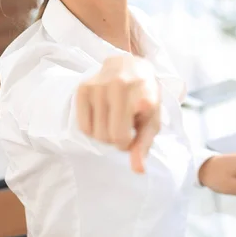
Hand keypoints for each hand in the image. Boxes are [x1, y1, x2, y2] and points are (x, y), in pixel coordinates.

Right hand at [76, 55, 159, 173]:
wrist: (129, 65)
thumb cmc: (144, 97)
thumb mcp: (152, 119)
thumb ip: (144, 145)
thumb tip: (138, 170)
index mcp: (143, 92)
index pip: (132, 124)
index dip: (132, 134)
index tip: (137, 123)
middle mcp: (120, 85)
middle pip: (112, 138)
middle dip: (120, 141)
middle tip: (127, 128)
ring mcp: (99, 85)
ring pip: (97, 134)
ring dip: (107, 135)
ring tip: (116, 119)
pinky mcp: (83, 88)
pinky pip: (84, 127)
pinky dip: (94, 130)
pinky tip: (103, 118)